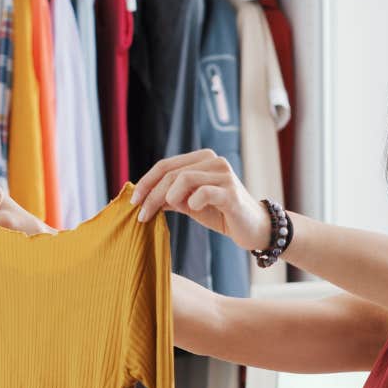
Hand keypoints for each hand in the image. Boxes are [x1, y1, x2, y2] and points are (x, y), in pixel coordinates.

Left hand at [131, 150, 272, 251]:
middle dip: (151, 194)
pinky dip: (192, 201)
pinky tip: (192, 209)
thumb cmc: (222, 213)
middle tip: (142, 214)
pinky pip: (204, 192)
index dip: (146, 182)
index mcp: (202, 159)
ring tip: (164, 212)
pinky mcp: (231, 193)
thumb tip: (143, 198)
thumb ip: (171, 197)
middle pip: (171, 172)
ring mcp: (223, 175)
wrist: (253, 228)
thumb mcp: (190, 204)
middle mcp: (213, 161)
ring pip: (184, 179)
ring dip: (167, 198)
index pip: (166, 165)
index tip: (133, 201)